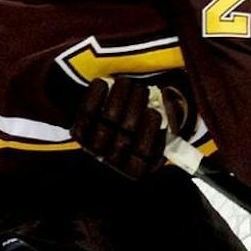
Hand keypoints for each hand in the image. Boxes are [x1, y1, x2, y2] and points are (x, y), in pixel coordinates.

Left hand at [72, 78, 187, 180]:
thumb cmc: (142, 129)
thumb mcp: (159, 132)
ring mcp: (95, 148)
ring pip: (110, 116)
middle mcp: (115, 161)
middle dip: (137, 104)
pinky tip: (102, 83)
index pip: (144, 152)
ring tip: (127, 82)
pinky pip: (87, 112)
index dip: (148, 130)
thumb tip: (170, 106)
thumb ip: (168, 122)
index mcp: (137, 167)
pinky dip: (95, 94)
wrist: (109, 129)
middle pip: (128, 130)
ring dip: (120, 94)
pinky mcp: (79, 134)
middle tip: (143, 88)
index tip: (153, 110)